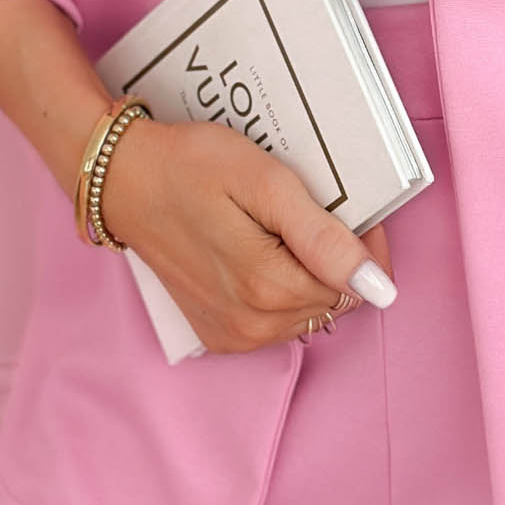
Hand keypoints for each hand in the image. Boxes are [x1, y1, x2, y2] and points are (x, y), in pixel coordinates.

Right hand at [96, 115, 394, 355]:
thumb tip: (379, 287)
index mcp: (269, 288)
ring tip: (272, 228)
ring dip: (305, 273)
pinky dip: (279, 289)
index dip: (361, 243)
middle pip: (333, 298)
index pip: (357, 283)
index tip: (345, 208)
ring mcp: (233, 335)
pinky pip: (277, 320)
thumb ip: (323, 238)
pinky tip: (254, 251)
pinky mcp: (219, 334)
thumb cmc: (192, 168)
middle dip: (332, 257)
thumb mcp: (265, 183)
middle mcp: (254, 325)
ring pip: (308, 311)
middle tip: (300, 209)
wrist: (125, 181)